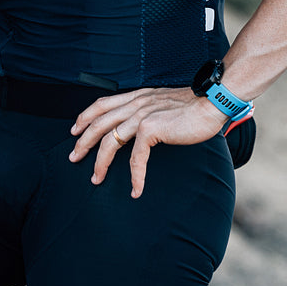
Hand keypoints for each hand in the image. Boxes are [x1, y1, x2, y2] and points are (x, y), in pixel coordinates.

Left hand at [68, 88, 226, 197]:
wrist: (213, 101)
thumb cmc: (196, 106)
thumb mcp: (165, 103)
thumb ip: (151, 110)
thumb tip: (143, 127)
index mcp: (138, 96)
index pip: (102, 104)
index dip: (85, 116)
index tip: (75, 129)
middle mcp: (136, 104)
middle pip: (99, 123)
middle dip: (83, 141)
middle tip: (73, 157)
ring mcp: (142, 115)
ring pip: (110, 141)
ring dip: (100, 162)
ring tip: (95, 178)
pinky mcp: (151, 129)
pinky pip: (136, 158)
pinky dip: (134, 176)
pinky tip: (135, 189)